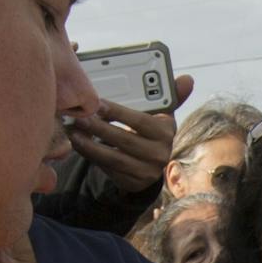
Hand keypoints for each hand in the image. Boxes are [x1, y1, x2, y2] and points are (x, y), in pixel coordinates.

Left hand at [66, 73, 193, 192]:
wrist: (150, 165)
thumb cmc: (150, 132)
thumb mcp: (160, 114)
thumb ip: (170, 95)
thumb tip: (188, 79)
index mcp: (166, 132)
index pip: (140, 121)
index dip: (117, 113)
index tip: (97, 104)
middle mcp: (160, 154)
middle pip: (125, 140)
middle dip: (98, 128)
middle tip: (78, 117)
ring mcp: (147, 172)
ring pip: (114, 158)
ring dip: (90, 145)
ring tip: (73, 132)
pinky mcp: (133, 183)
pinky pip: (109, 170)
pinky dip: (92, 157)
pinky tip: (79, 145)